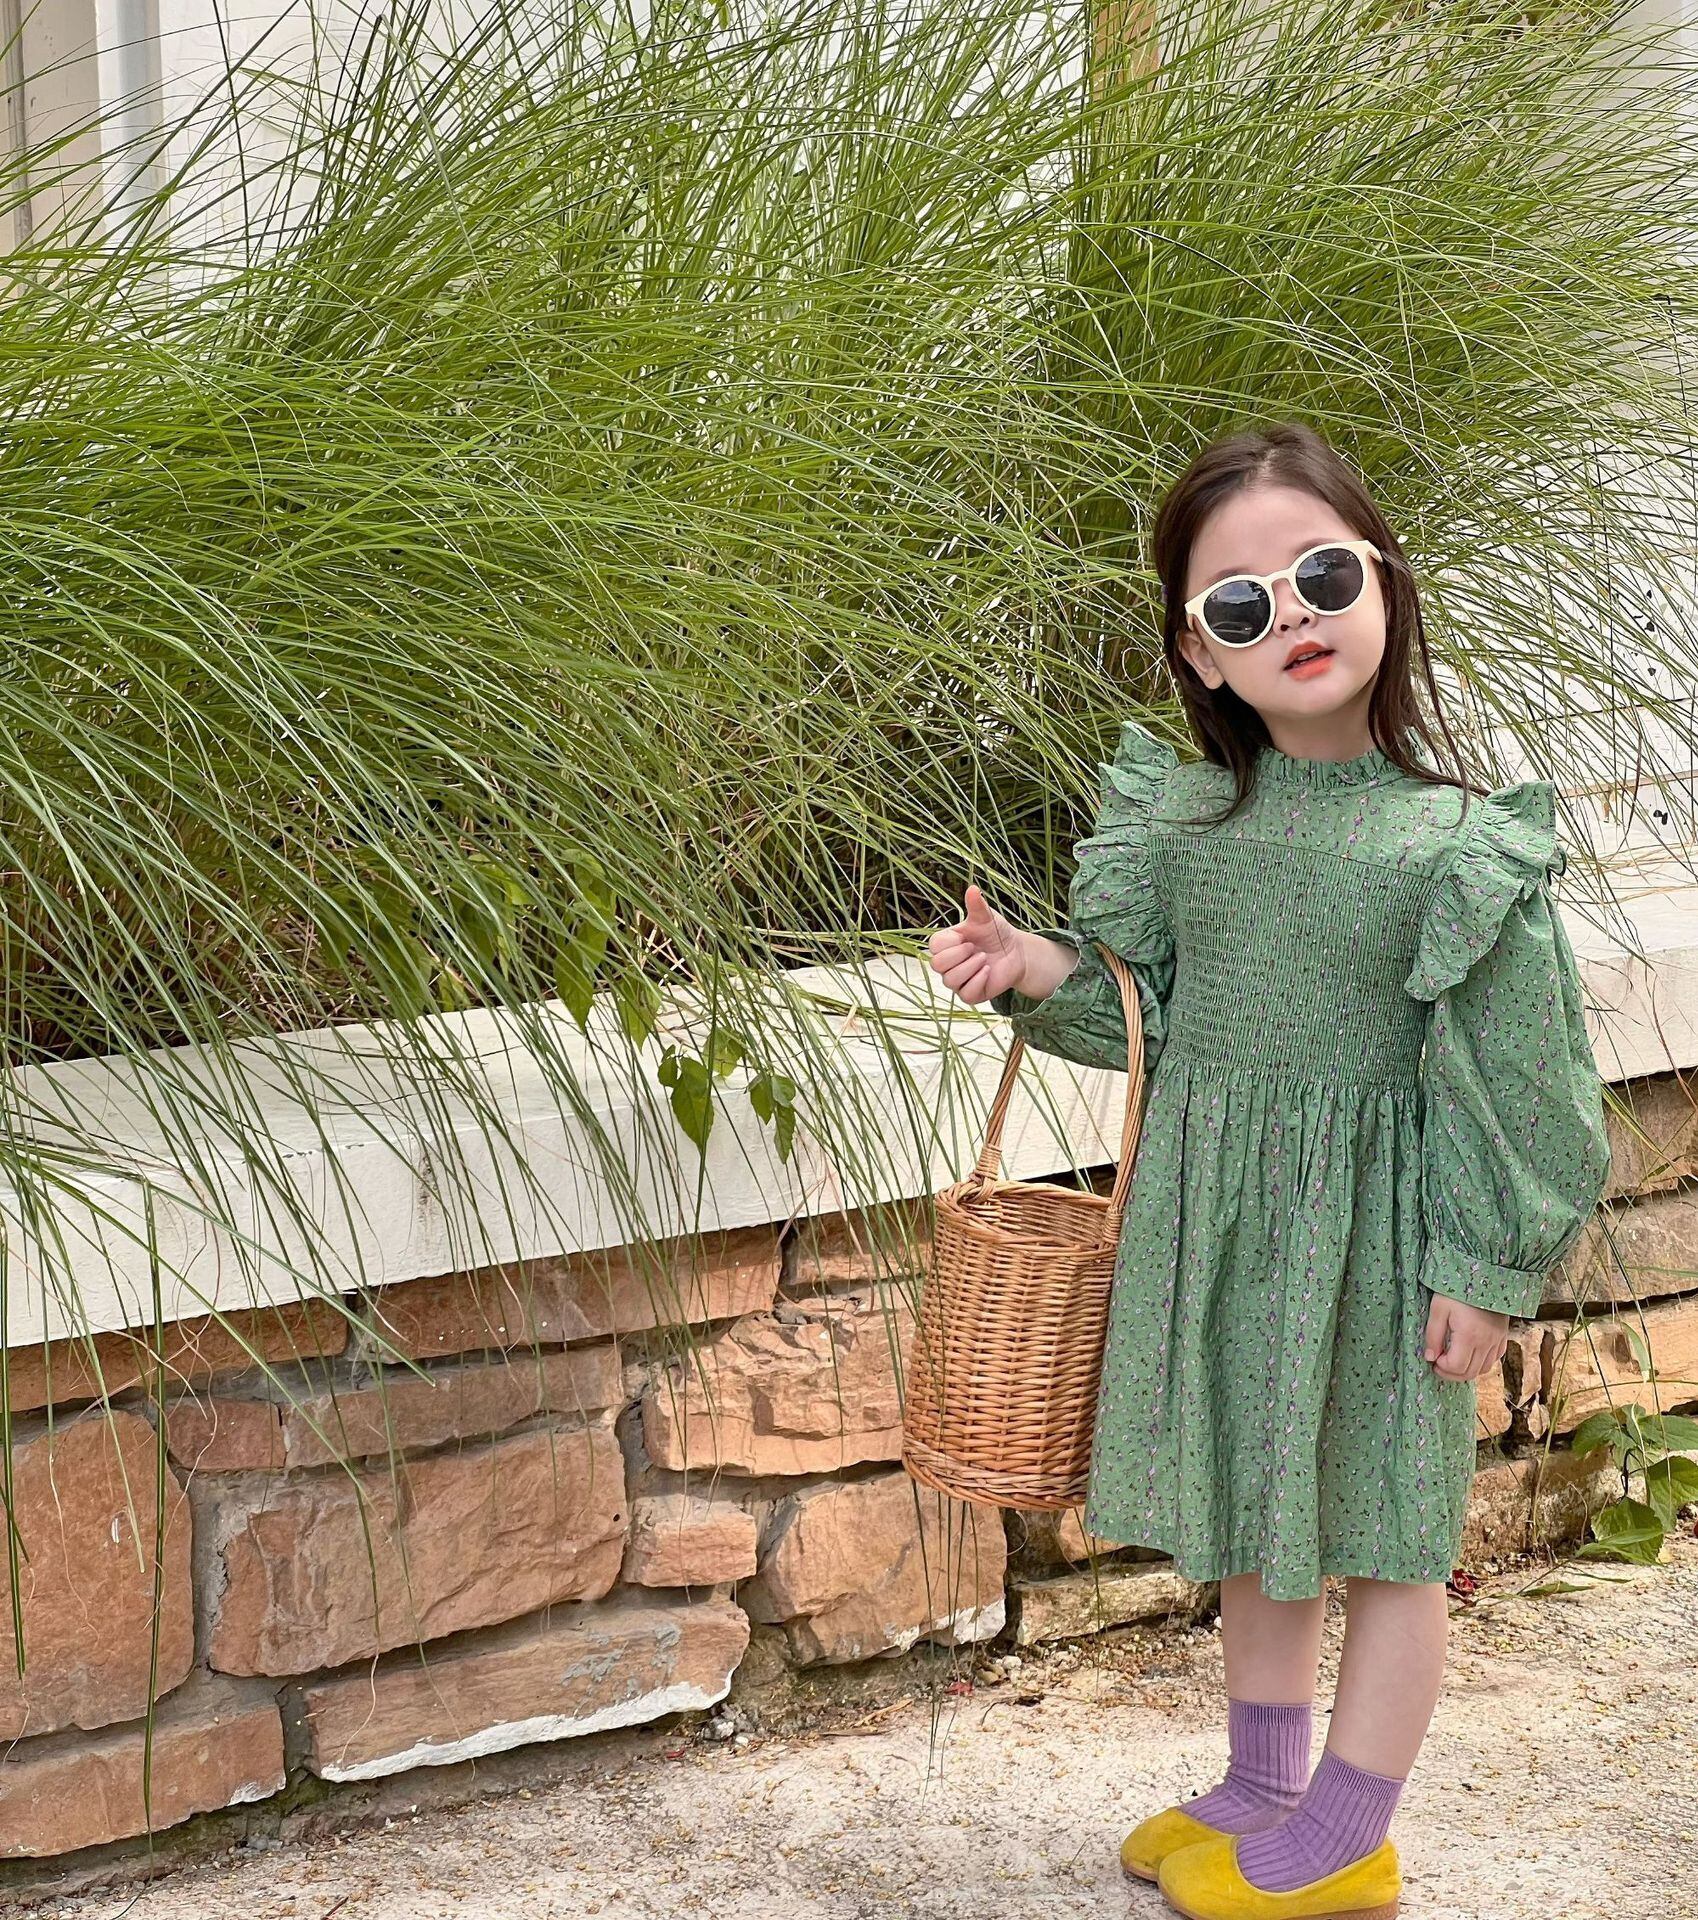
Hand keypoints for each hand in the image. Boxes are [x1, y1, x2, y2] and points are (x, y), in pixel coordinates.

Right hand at [928, 884, 1027, 1004]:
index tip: (966, 936)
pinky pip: (966, 993)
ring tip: (985, 958)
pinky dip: (979, 980)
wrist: (1017, 953)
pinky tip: (988, 971)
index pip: (933, 946)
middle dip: (959, 955)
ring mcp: (957, 981)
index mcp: (947, 944)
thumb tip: (973, 888)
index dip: (950, 941)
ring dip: (971, 967)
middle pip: (937, 964)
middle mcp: (948, 964)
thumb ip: (977, 906)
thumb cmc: (996, 934)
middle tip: (976, 948)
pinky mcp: (969, 995)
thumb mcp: (987, 918)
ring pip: (951, 979)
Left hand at [1423, 1294, 1509, 1382]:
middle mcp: (1486, 1342)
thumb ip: (1433, 1335)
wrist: (1485, 1274)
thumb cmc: (1458, 1290)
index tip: (1433, 1359)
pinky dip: (1480, 1363)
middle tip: (1439, 1364)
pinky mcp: (1503, 1336)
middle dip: (1451, 1374)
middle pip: (1470, 1373)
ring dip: (1466, 1371)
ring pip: (1483, 1369)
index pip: (1456, 1367)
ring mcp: (1497, 1340)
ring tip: (1452, 1361)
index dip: (1442, 1368)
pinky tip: (1469, 1354)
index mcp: (1469, 1336)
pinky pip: (1494, 1359)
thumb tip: (1430, 1357)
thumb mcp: (1438, 1309)